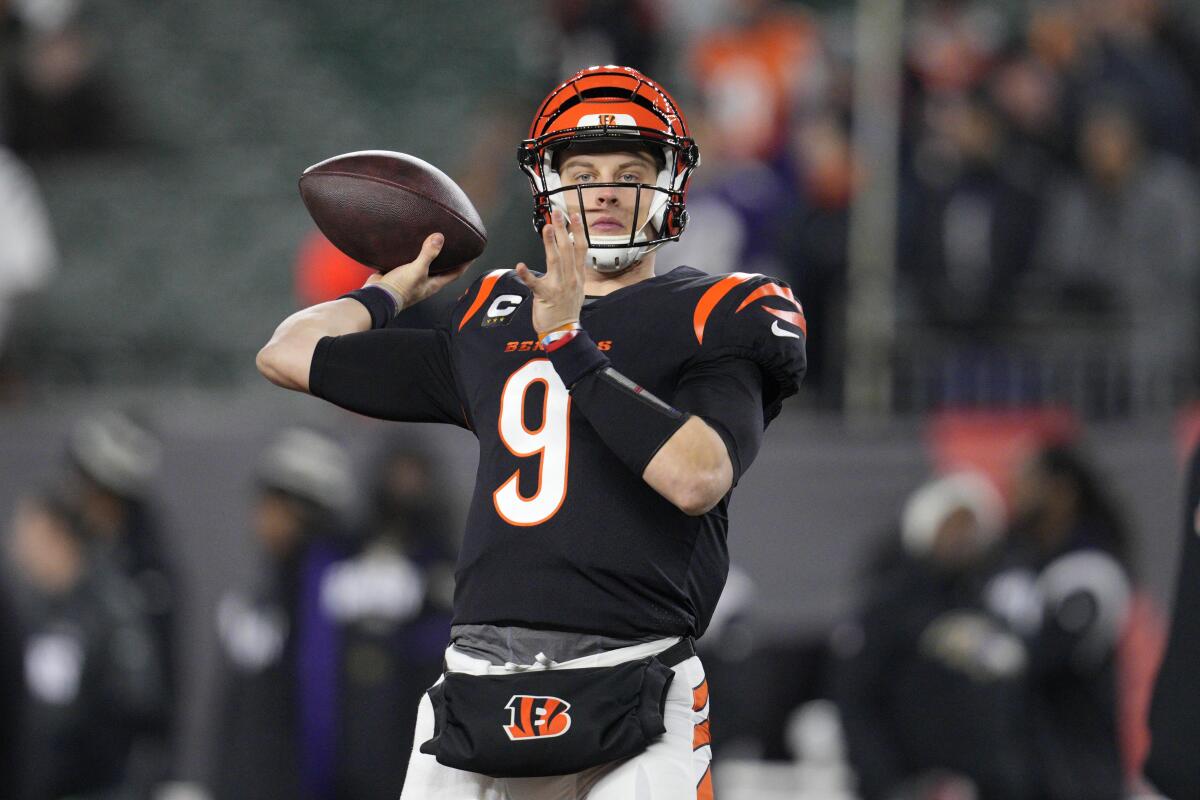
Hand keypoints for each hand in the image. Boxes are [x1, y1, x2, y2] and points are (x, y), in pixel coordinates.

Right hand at [366, 233, 470, 308]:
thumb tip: (440, 237)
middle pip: (443, 268)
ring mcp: (414, 279)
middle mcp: (426, 282)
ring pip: (427, 265)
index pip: (456, 273)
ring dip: (431, 255)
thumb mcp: (417, 270)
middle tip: (455, 243)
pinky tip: (412, 244)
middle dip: (450, 257)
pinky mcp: (401, 274)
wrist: (377, 296)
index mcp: (434, 284)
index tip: (473, 253)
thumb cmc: (400, 288)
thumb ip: (428, 254)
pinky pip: (411, 262)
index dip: (465, 264)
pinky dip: (414, 254)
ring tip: (434, 240)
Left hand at [514, 210, 587, 334]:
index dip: (578, 231)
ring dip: (551, 243)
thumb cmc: (567, 312)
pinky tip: (520, 266)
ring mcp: (559, 286)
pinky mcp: (545, 295)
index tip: (575, 216)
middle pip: (569, 249)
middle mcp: (570, 278)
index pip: (581, 249)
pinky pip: (535, 283)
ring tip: (547, 227)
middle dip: (564, 229)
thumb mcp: (578, 291)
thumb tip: (573, 262)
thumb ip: (575, 274)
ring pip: (556, 260)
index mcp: (578, 276)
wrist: (564, 332)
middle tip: (558, 213)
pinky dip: (527, 275)